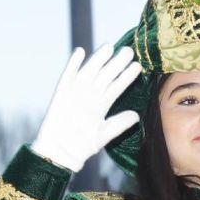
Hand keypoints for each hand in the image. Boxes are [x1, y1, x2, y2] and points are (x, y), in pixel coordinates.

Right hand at [29, 43, 141, 171]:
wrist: (61, 153)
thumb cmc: (82, 146)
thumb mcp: (105, 134)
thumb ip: (120, 124)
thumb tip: (136, 116)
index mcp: (101, 104)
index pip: (117, 87)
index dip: (126, 77)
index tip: (138, 66)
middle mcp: (90, 96)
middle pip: (105, 75)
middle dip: (116, 63)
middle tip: (129, 51)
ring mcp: (76, 93)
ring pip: (89, 72)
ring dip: (98, 59)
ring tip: (109, 47)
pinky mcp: (62, 93)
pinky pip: (68, 75)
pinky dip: (73, 64)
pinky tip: (80, 51)